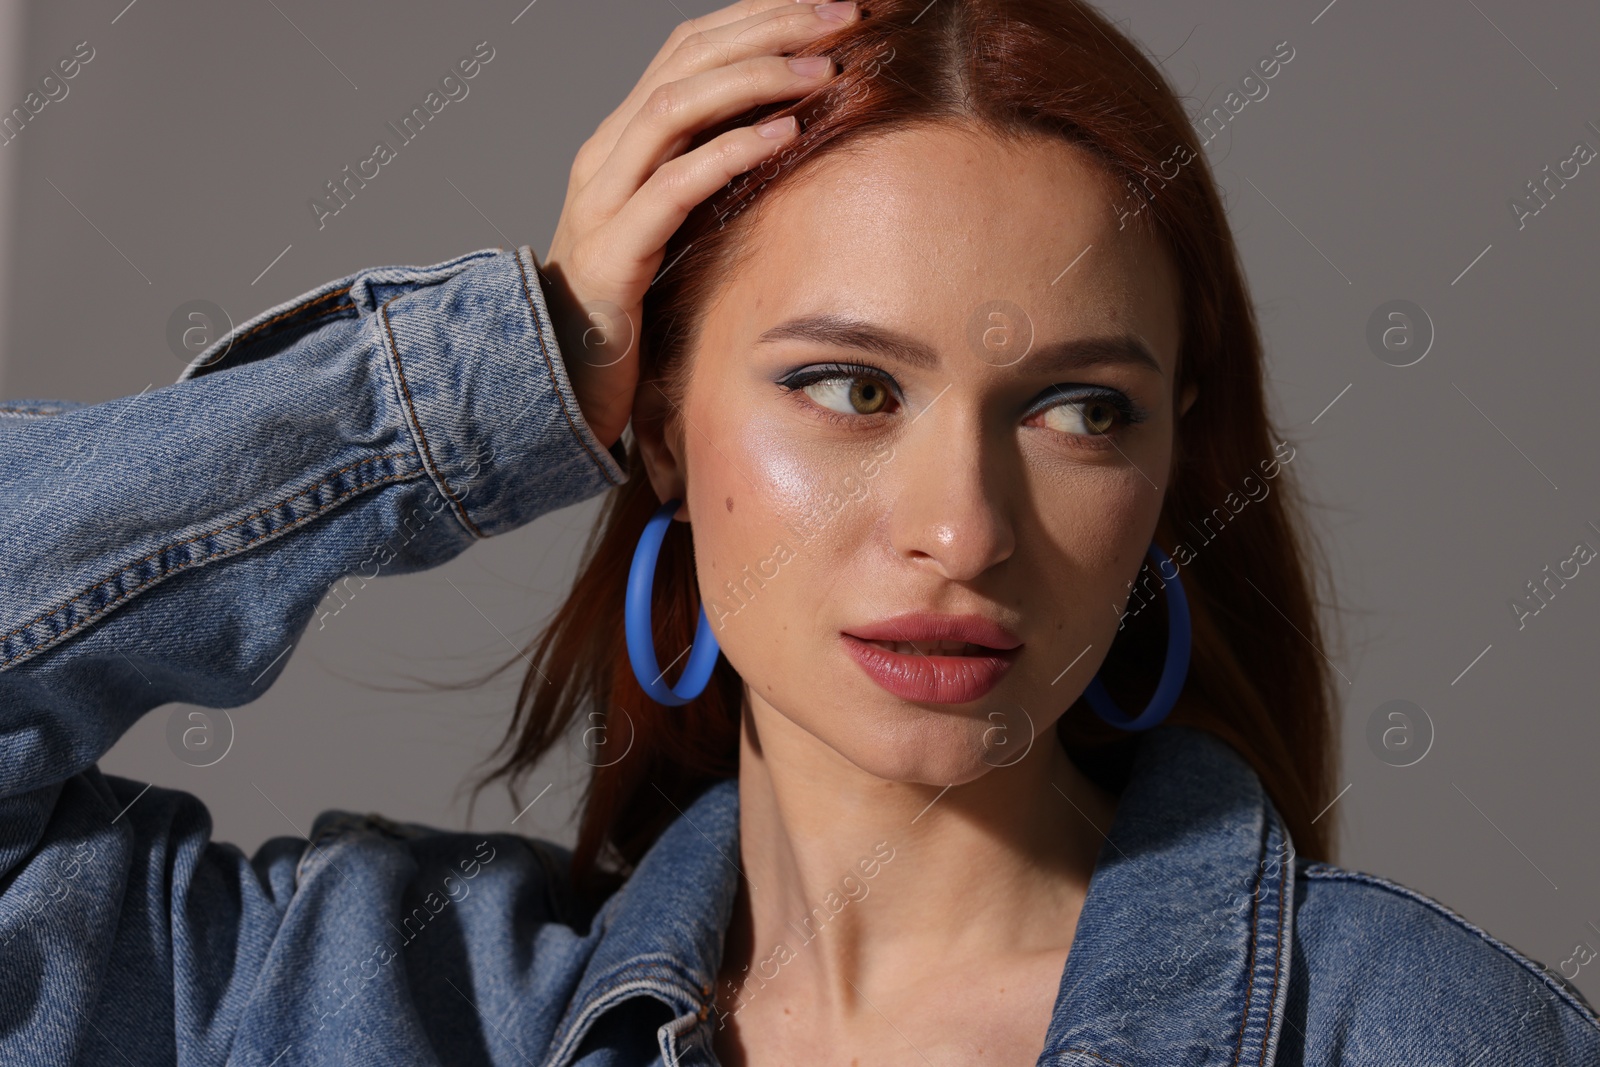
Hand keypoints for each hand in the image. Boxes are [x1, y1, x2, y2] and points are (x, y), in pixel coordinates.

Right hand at [539, 0, 856, 451]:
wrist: (563, 380)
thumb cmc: (631, 306)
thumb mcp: (675, 225)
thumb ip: (709, 174)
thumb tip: (787, 131)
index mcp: (622, 140)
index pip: (689, 48)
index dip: (756, 17)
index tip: (827, 5)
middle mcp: (606, 155)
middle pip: (686, 61)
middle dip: (768, 29)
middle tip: (841, 15)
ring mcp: (603, 202)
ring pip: (674, 108)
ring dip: (755, 80)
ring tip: (821, 70)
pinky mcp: (613, 254)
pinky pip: (673, 187)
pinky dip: (731, 153)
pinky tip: (784, 136)